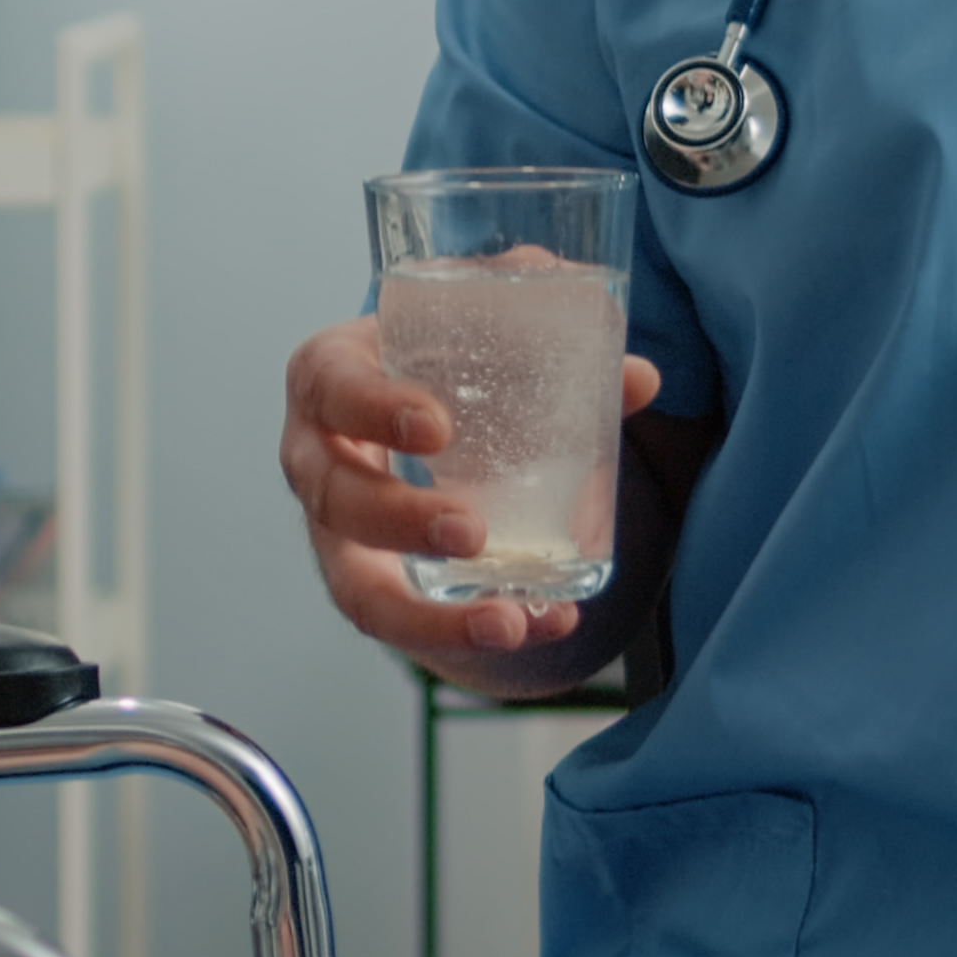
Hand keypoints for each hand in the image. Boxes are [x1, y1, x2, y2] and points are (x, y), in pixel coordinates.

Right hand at [278, 315, 658, 664]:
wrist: (410, 396)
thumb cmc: (432, 352)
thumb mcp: (474, 323)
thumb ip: (551, 326)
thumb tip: (640, 379)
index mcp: (328, 375)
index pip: (332, 390)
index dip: (372, 410)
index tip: (437, 427)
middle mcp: (316, 458)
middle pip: (334, 500)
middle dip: (398, 522)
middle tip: (471, 531)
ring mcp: (335, 531)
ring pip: (356, 588)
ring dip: (429, 616)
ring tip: (507, 620)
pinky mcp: (370, 579)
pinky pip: (406, 623)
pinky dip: (468, 634)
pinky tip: (539, 625)